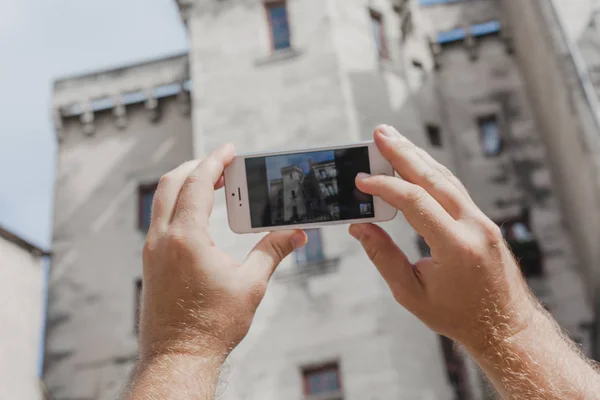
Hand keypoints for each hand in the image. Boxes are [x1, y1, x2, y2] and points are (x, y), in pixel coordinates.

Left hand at [139, 144, 306, 362]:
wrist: (178, 357)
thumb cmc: (212, 325)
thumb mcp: (250, 284)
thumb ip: (272, 251)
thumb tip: (296, 234)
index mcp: (186, 238)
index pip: (197, 183)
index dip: (215, 162)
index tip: (230, 150)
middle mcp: (162, 239)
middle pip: (171, 183)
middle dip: (197, 167)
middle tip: (222, 165)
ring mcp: (152, 251)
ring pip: (162, 201)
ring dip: (186, 185)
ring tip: (213, 185)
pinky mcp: (151, 263)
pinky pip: (161, 219)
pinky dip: (179, 205)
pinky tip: (200, 216)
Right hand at [350, 125, 537, 354]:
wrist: (505, 327)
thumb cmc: (457, 315)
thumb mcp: (411, 293)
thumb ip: (383, 257)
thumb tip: (360, 227)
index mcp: (456, 246)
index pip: (415, 202)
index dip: (384, 187)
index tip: (360, 180)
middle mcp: (474, 226)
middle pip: (434, 178)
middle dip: (404, 153)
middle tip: (380, 133)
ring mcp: (482, 221)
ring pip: (447, 178)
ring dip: (418, 157)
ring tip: (394, 139)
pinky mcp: (483, 222)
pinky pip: (454, 189)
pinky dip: (433, 173)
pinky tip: (417, 163)